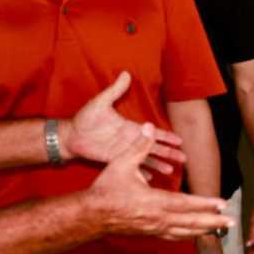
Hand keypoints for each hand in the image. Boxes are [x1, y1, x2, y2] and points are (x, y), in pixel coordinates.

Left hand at [63, 72, 185, 174]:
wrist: (70, 135)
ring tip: (170, 171)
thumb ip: (114, 90)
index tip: (180, 140)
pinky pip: (131, 168)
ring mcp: (123, 152)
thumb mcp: (100, 102)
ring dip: (158, 165)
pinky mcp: (115, 161)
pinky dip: (141, 174)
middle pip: (154, 148)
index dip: (167, 136)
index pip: (153, 133)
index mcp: (130, 128)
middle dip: (169, 153)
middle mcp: (130, 141)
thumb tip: (126, 73)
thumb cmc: (85, 118)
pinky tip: (150, 180)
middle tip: (183, 159)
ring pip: (145, 159)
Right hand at [89, 124, 234, 238]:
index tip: (222, 204)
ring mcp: (154, 228)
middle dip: (213, 222)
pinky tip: (196, 235)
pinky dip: (188, 235)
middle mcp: (157, 219)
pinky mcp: (150, 233)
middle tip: (232, 222)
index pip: (185, 204)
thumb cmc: (105, 189)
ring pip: (185, 232)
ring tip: (221, 230)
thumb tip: (148, 126)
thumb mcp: (121, 164)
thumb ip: (138, 146)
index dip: (205, 204)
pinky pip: (174, 236)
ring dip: (204, 231)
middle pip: (191, 223)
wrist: (91, 215)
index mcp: (153, 202)